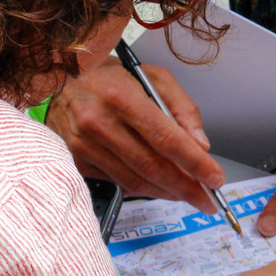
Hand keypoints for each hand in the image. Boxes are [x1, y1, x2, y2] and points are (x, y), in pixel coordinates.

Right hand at [46, 56, 223, 212]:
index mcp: (122, 97)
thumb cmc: (111, 75)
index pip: (167, 139)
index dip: (194, 163)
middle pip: (152, 166)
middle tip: (207, 199)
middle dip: (186, 187)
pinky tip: (158, 186)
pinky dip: (142, 188)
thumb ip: (182, 108)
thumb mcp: (153, 76)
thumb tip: (200, 145)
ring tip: (186, 194)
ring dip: (166, 192)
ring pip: (135, 181)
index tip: (215, 179)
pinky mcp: (75, 159)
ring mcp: (84, 144)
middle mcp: (99, 122)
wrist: (59, 78)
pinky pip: (117, 182)